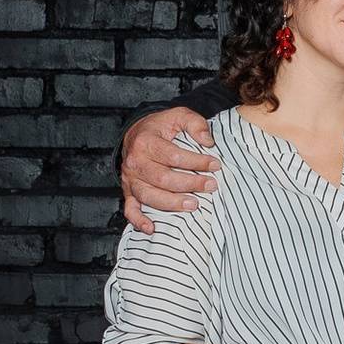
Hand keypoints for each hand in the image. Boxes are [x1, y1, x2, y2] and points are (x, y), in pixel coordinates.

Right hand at [122, 108, 218, 231]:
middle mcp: (135, 162)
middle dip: (190, 183)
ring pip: (149, 195)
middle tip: (211, 185)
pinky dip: (139, 221)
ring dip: (172, 203)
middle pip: (163, 178)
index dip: (197, 161)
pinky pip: (130, 209)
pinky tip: (152, 228)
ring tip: (194, 204)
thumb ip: (194, 124)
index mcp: (146, 142)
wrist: (137, 133)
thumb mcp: (178, 115)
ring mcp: (131, 179)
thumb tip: (208, 141)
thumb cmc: (160, 127)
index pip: (174, 156)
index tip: (215, 164)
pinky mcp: (129, 191)